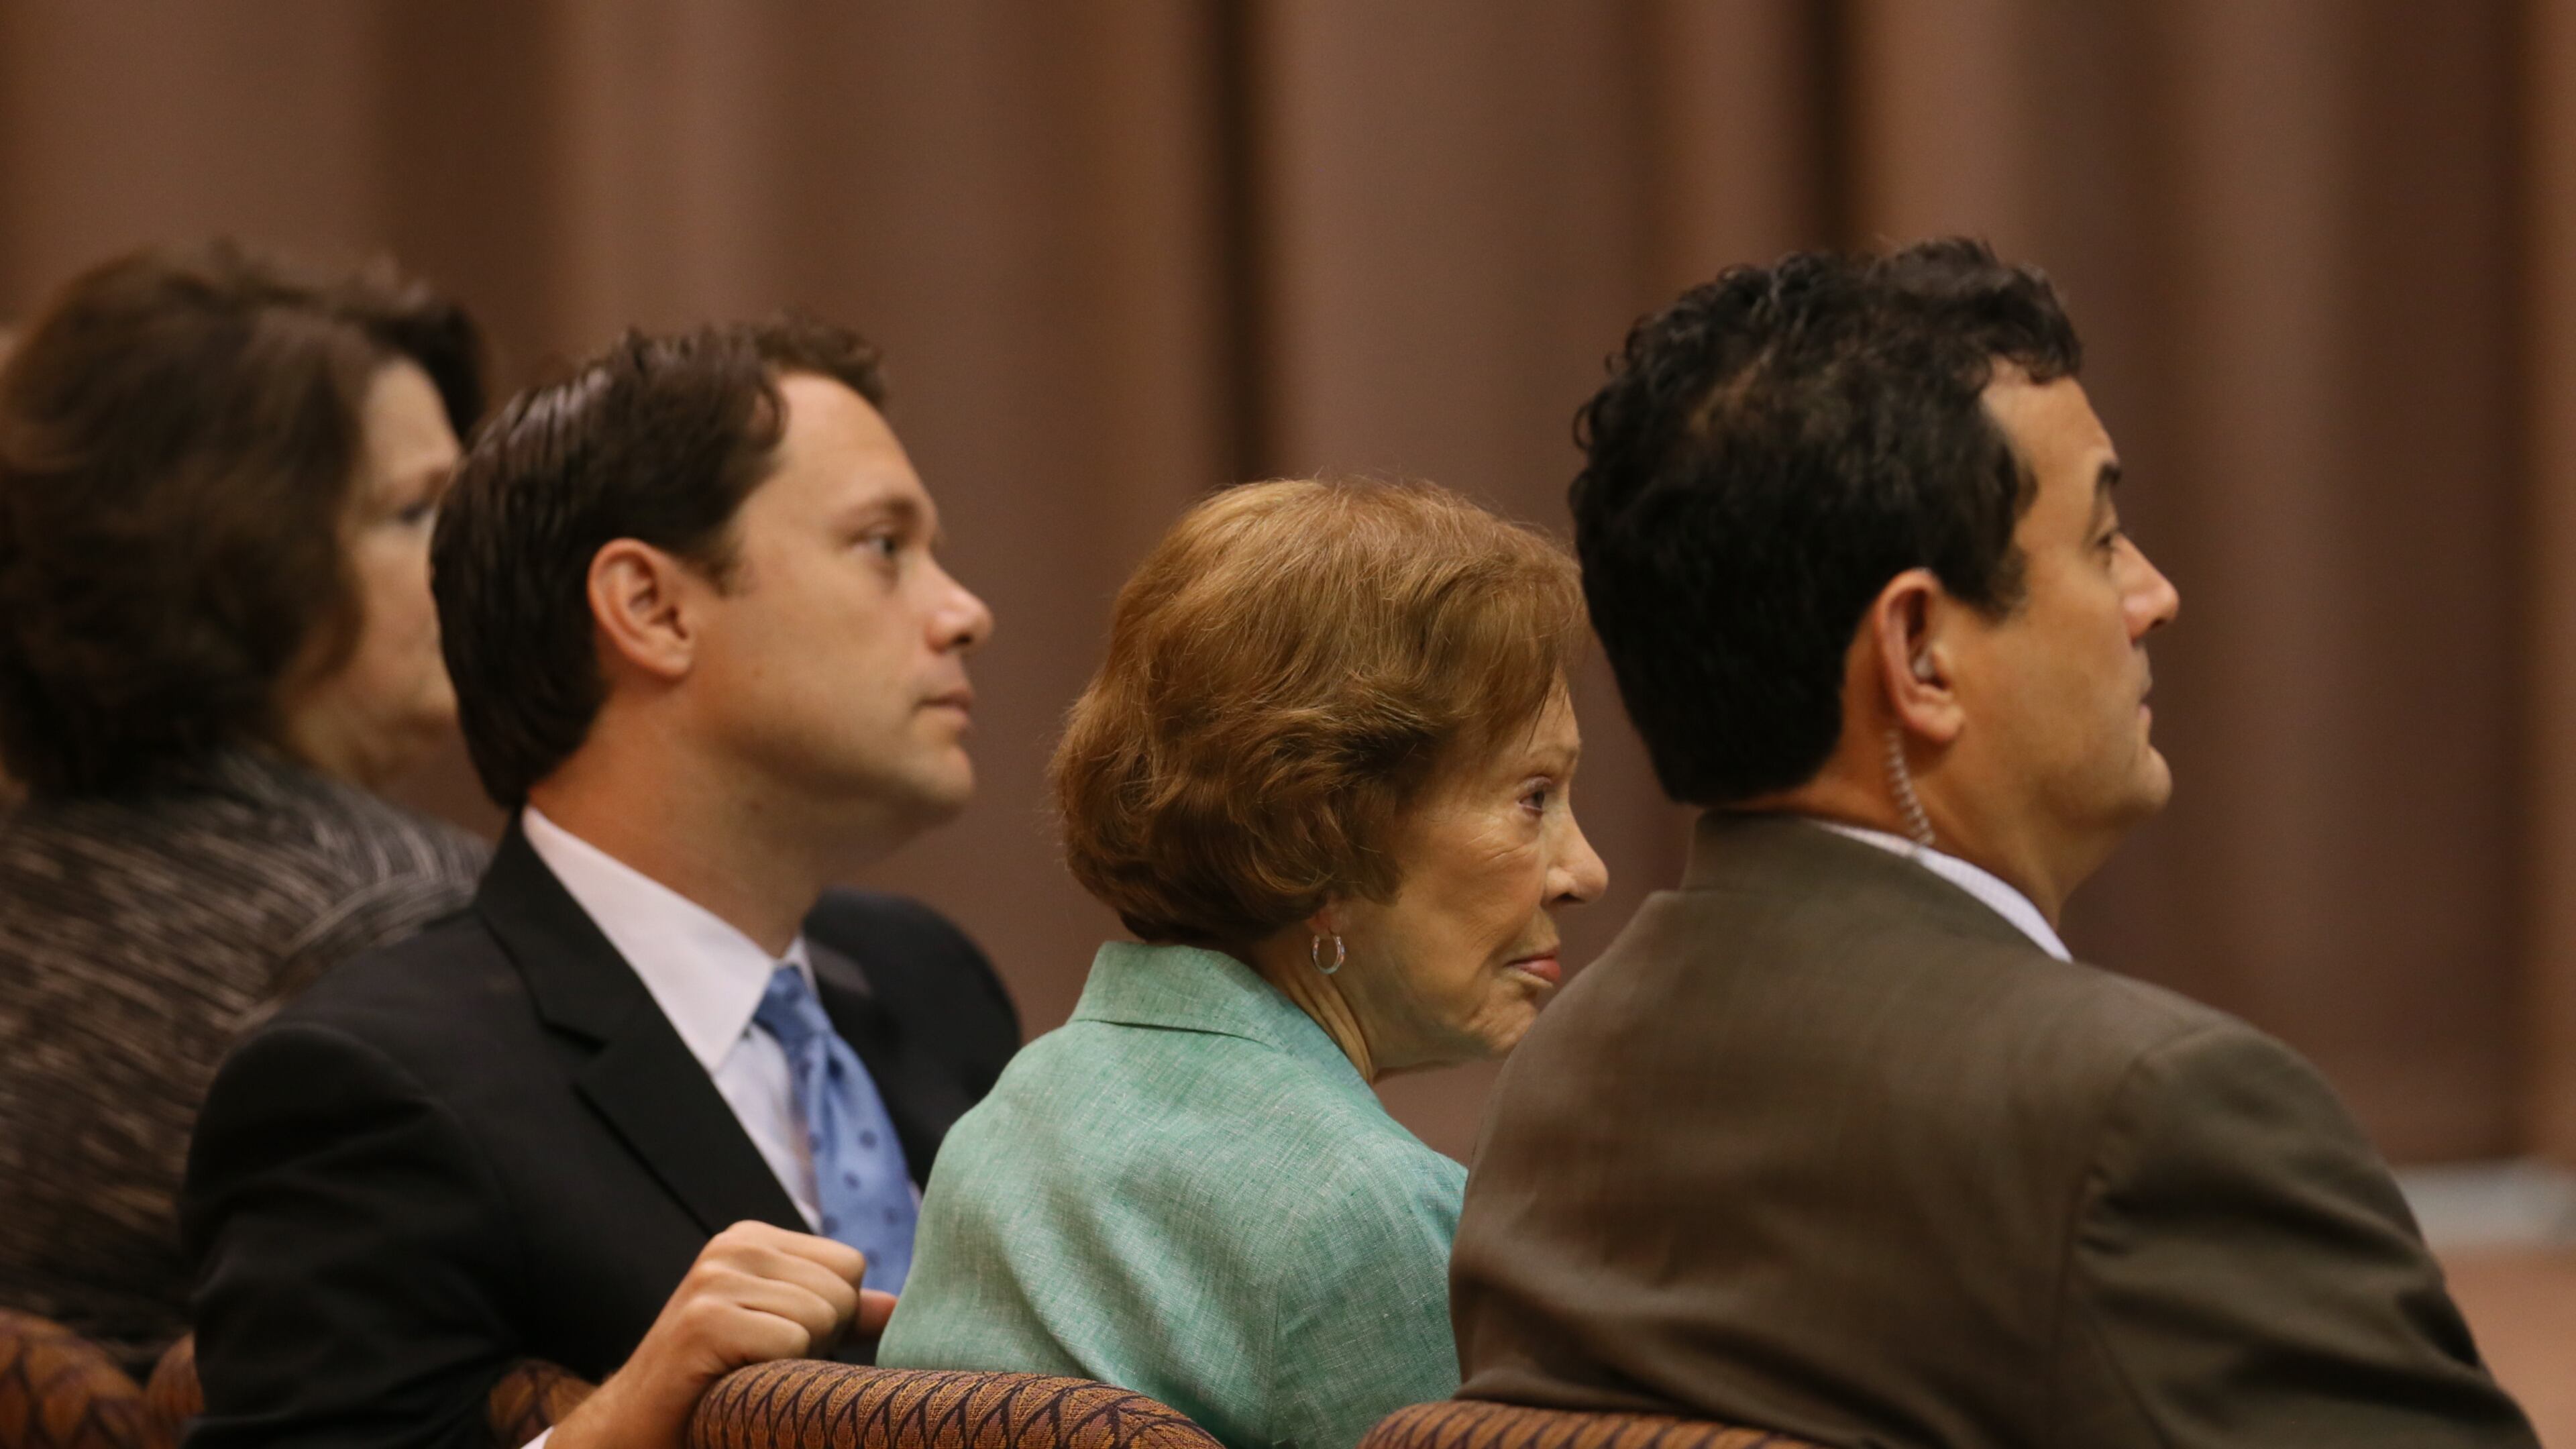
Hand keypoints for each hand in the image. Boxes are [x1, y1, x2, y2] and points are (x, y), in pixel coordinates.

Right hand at [547, 1222, 896, 1448]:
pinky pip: (791, 1344)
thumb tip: (900, 1308)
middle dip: (817, 1341)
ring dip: (795, 1362)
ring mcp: (714, 1278)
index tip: (781, 1344)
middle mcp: (732, 1246)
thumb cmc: (719, 1384)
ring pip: (821, 1318)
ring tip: (748, 1373)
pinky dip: (774, 1378)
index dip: (832, 1318)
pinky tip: (734, 1385)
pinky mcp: (703, 1319)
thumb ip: (840, 1317)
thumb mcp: (783, 1335)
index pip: (850, 1264)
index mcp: (754, 1239)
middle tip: (762, 1365)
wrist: (635, 1430)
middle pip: (841, 1291)